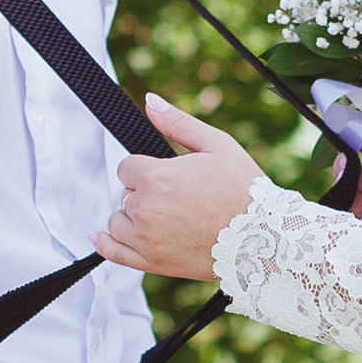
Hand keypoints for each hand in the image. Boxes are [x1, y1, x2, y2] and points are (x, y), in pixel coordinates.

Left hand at [96, 97, 265, 277]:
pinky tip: (99, 237)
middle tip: (179, 199)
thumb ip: (177, 122)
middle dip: (144, 193)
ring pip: (118, 221)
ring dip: (133, 217)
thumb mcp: (216, 144)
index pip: (127, 168)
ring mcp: (145, 238)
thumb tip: (149, 100)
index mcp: (156, 177)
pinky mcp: (151, 262)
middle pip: (125, 194)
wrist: (262, 237)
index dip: (146, 169)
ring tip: (166, 218)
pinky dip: (105, 244)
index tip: (168, 176)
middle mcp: (144, 208)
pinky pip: (113, 253)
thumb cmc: (244, 188)